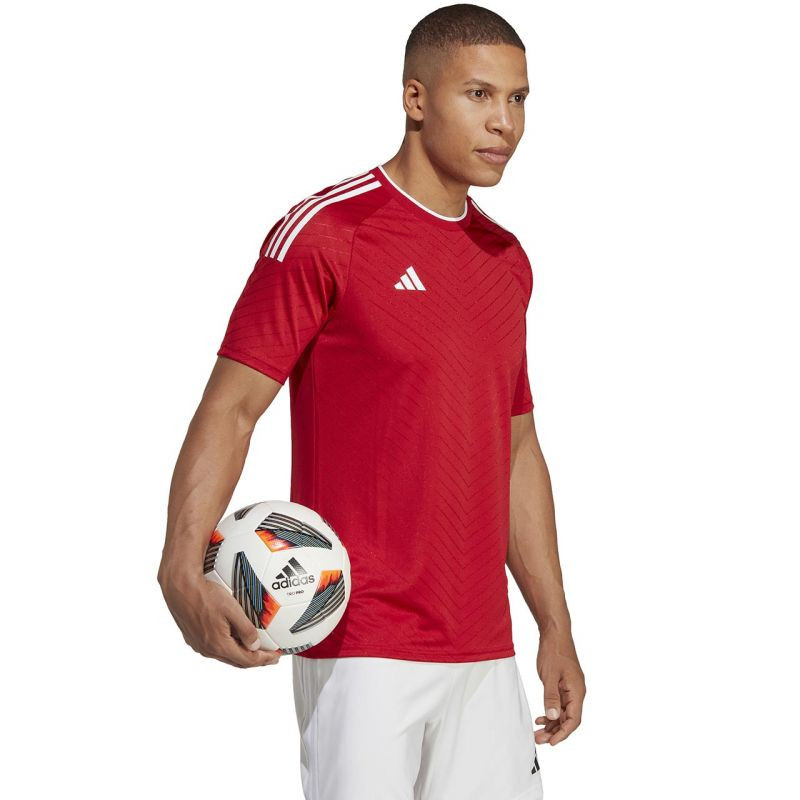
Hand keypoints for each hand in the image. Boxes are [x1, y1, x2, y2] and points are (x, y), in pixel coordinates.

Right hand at [158, 568, 282, 667]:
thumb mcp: (232, 609)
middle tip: (269, 656)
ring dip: (241, 654)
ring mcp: (198, 645)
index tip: (277, 656)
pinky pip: (215, 647)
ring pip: (225, 655)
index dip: (264, 660)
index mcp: (218, 645)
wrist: (180, 588)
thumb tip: (256, 645)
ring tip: (255, 649)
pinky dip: (229, 646)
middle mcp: (207, 649)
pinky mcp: (193, 638)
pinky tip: (234, 637)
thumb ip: (245, 629)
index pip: (247, 660)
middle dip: (255, 660)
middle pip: (237, 661)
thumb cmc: (205, 595)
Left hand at [534, 630, 584, 744]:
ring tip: (538, 732)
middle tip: (539, 739)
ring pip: (563, 712)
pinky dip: (551, 712)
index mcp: (577, 691)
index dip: (563, 733)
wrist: (555, 633)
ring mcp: (570, 688)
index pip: (573, 720)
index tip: (552, 742)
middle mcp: (577, 692)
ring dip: (552, 723)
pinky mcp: (564, 685)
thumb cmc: (554, 651)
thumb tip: (554, 717)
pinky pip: (559, 703)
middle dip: (555, 732)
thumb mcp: (550, 675)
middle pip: (568, 719)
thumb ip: (551, 697)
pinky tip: (541, 717)